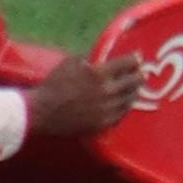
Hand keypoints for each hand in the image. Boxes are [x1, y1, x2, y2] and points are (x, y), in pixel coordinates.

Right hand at [23, 51, 151, 140]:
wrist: (42, 111)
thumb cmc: (53, 84)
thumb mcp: (70, 62)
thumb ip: (89, 58)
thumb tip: (101, 58)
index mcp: (98, 73)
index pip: (126, 63)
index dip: (134, 59)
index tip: (136, 58)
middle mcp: (107, 92)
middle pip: (133, 82)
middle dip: (138, 75)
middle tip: (140, 73)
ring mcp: (106, 110)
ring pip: (130, 99)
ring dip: (134, 92)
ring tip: (134, 88)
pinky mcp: (103, 124)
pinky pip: (121, 114)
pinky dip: (124, 107)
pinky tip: (124, 104)